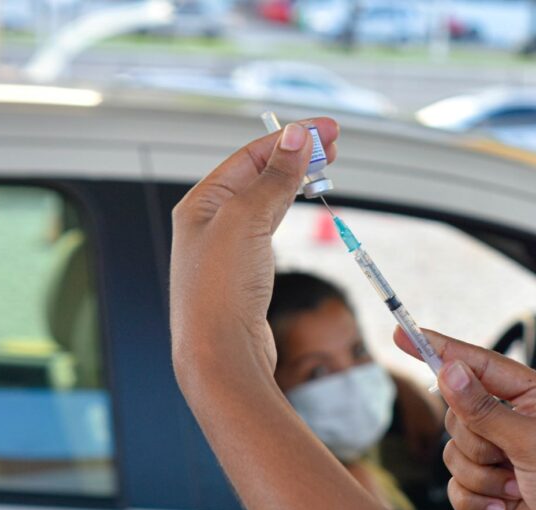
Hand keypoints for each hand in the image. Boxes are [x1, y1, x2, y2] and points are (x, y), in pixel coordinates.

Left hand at [170, 119, 338, 382]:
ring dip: (294, 180)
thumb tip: (296, 138)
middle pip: (258, 174)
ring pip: (265, 199)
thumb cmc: (221, 291)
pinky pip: (268, 226)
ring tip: (324, 168)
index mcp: (201, 203)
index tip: (328, 130)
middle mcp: (210, 222)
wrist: (221, 353)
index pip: (251, 156)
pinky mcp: (245, 271)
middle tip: (334, 145)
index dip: (292, 139)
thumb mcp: (247, 220)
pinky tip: (299, 204)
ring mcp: (227, 247)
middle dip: (296, 156)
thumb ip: (274, 178)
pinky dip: (288, 208)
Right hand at [395, 329, 535, 509]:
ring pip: (454, 452)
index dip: (440, 349)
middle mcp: (520, 422)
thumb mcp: (534, 444)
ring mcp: (505, 457)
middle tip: (507, 458)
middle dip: (476, 442)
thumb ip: (485, 409)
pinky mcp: (493, 491)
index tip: (403, 334)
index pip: (480, 363)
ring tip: (517, 490)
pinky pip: (456, 486)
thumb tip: (449, 370)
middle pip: (459, 413)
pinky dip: (476, 500)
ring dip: (480, 476)